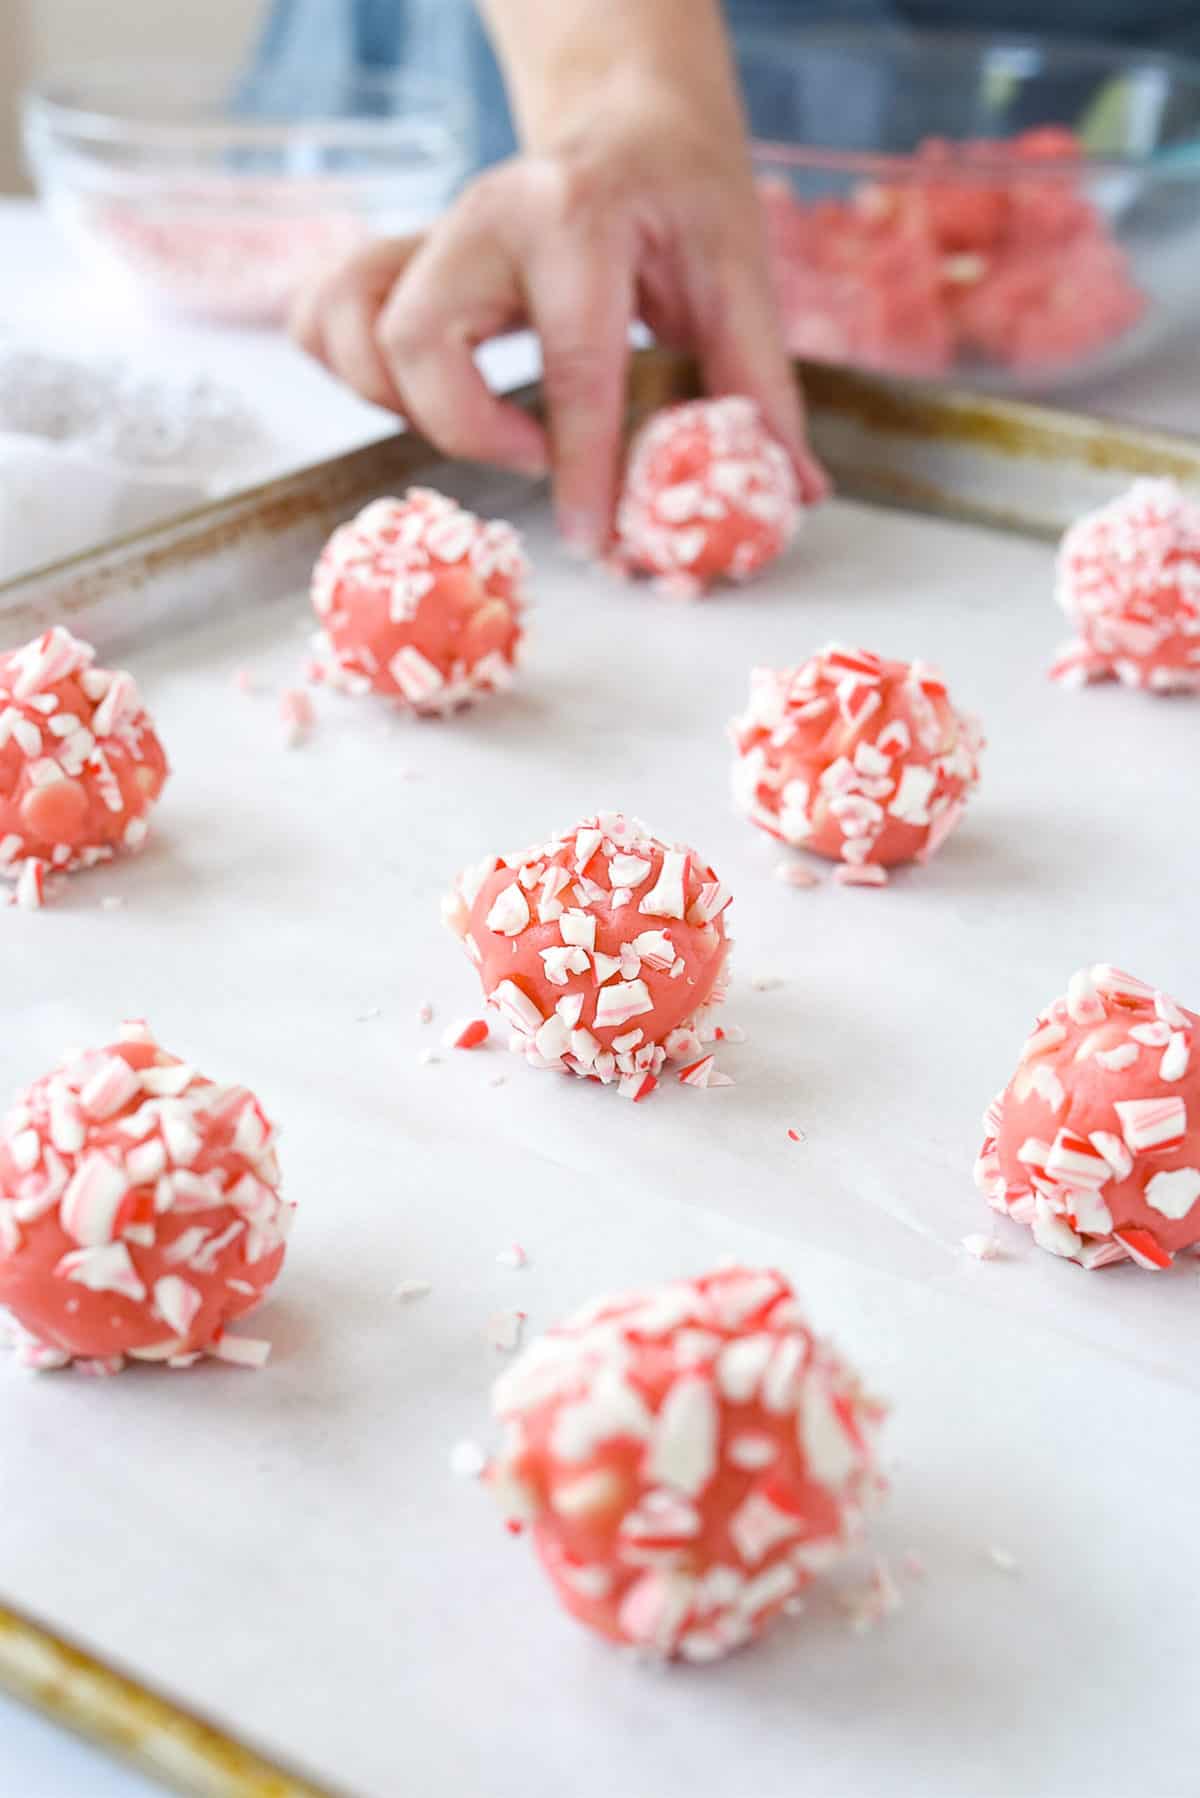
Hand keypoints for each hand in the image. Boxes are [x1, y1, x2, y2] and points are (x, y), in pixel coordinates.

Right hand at [291, 77, 828, 553]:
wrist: (625, 120)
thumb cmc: (680, 195)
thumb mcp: (736, 275)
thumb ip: (758, 385)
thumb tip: (792, 490)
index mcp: (577, 215)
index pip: (569, 359)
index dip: (581, 463)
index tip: (593, 536)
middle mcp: (482, 217)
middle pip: (414, 342)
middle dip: (466, 430)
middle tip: (532, 456)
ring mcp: (427, 233)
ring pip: (350, 330)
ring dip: (397, 407)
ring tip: (480, 426)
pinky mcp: (396, 256)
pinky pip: (323, 317)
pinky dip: (347, 370)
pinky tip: (417, 396)